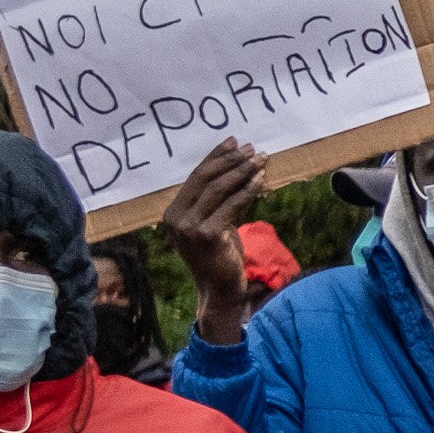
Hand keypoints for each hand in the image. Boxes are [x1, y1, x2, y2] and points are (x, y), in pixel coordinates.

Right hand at [159, 139, 269, 345]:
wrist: (219, 291)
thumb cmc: (218, 257)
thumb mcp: (211, 225)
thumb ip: (214, 202)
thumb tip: (235, 169)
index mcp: (172, 213)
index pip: (195, 177)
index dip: (215, 157)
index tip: (234, 142)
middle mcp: (176, 219)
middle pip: (206, 179)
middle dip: (231, 161)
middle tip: (252, 149)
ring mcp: (189, 227)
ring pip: (219, 189)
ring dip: (242, 172)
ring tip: (260, 160)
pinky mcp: (207, 235)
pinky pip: (232, 205)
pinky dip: (248, 191)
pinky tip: (261, 181)